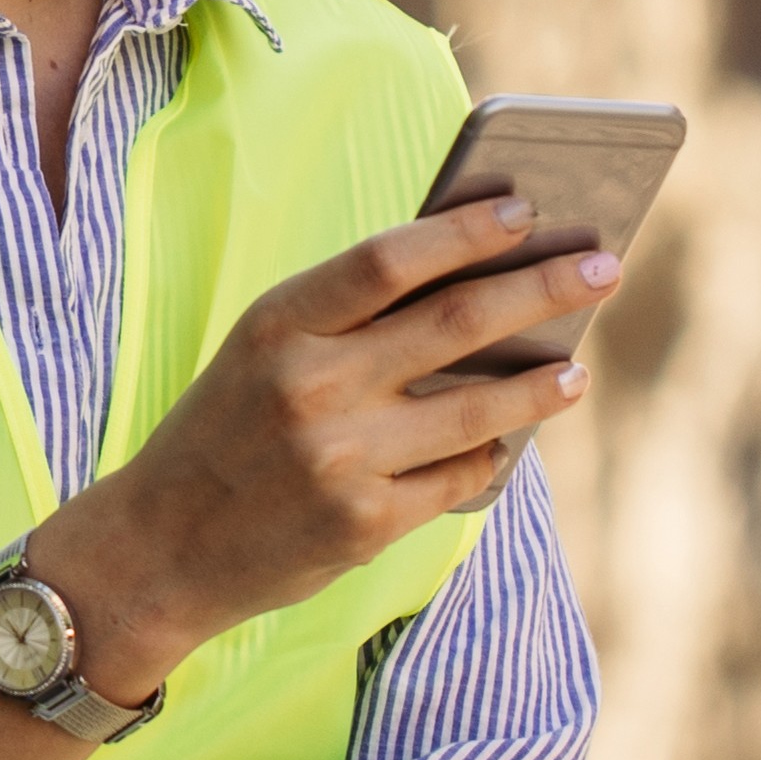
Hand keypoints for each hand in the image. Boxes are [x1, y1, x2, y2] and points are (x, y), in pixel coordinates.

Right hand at [32, 196, 615, 687]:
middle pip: (456, 322)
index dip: (465, 230)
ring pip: (478, 407)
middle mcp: (309, 387)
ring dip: (542, 383)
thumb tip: (477, 285)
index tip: (526, 209)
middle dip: (545, 288)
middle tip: (604, 265)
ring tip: (576, 369)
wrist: (157, 550)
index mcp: (277, 325)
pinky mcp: (364, 525)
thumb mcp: (261, 354)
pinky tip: (512, 438)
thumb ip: (348, 319)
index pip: (390, 258)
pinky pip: (458, 477)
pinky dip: (491, 454)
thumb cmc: (222, 434)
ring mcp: (340, 459)